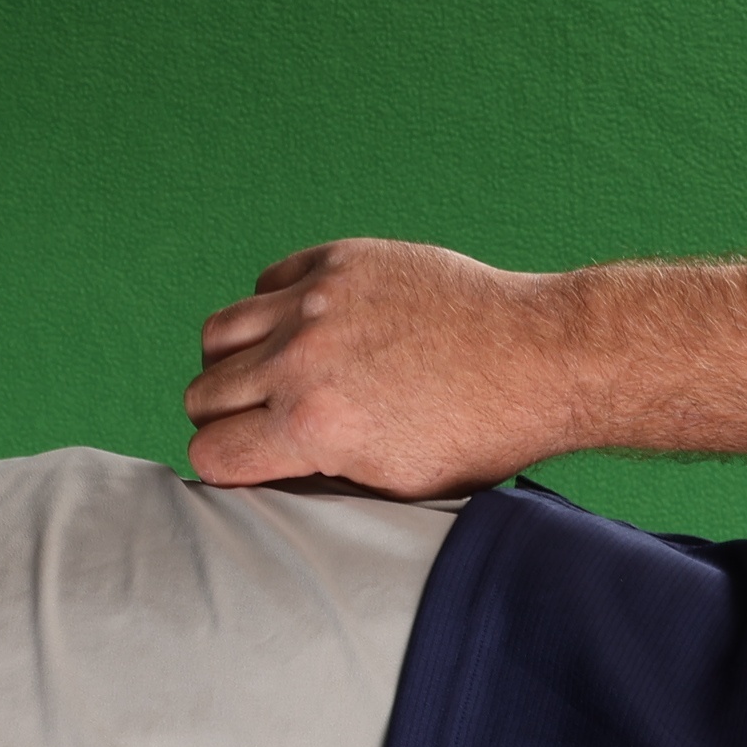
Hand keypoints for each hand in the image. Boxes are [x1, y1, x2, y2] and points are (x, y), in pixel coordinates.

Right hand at [183, 239, 574, 495]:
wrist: (543, 360)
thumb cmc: (484, 434)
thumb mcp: (400, 485)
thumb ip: (322, 477)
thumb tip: (269, 474)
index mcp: (314, 428)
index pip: (210, 454)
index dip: (229, 467)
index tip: (254, 464)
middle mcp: (302, 360)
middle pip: (203, 393)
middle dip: (228, 417)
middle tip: (266, 422)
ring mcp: (317, 302)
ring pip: (220, 332)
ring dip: (237, 360)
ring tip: (277, 376)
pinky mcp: (340, 261)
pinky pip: (268, 282)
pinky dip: (276, 307)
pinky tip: (313, 330)